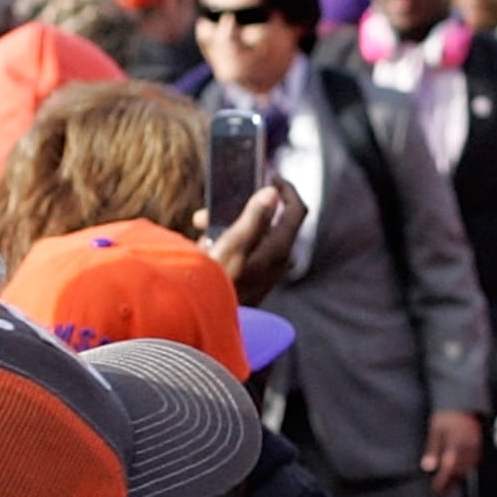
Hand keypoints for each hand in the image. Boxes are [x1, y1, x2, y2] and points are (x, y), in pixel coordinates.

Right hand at [203, 180, 300, 303]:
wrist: (209, 323)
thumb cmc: (219, 285)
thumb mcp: (232, 247)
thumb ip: (253, 218)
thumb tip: (272, 192)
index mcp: (279, 248)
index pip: (296, 209)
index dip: (286, 188)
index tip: (268, 173)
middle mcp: (278, 258)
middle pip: (270, 220)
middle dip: (241, 207)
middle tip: (209, 210)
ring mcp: (267, 269)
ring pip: (252, 234)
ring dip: (227, 224)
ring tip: (199, 228)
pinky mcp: (253, 278)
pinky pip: (243, 250)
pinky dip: (226, 241)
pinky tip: (203, 248)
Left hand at [421, 409, 484, 492]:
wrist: (462, 406)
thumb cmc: (446, 418)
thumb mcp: (435, 431)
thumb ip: (432, 450)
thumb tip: (428, 468)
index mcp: (457, 441)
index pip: (450, 466)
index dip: (442, 480)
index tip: (435, 489)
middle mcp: (469, 445)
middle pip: (460, 469)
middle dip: (450, 482)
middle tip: (439, 490)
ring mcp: (476, 446)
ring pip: (468, 468)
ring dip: (457, 477)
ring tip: (447, 484)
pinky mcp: (479, 446)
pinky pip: (474, 462)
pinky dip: (465, 469)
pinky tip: (457, 473)